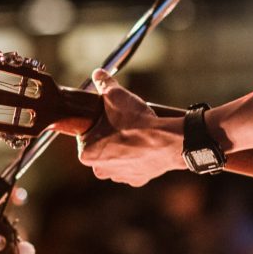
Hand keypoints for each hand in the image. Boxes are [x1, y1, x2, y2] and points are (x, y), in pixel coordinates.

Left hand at [77, 69, 185, 185]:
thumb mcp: (116, 96)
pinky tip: (144, 146)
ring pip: (117, 159)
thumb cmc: (136, 122)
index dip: (97, 124)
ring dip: (123, 149)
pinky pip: (133, 167)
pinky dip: (138, 157)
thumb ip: (104, 83)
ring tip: (134, 134)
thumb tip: (98, 74)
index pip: (86, 136)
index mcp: (86, 154)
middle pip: (100, 149)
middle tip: (122, 124)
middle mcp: (100, 170)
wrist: (166, 141)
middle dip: (109, 137)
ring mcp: (119, 176)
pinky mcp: (137, 180)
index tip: (107, 118)